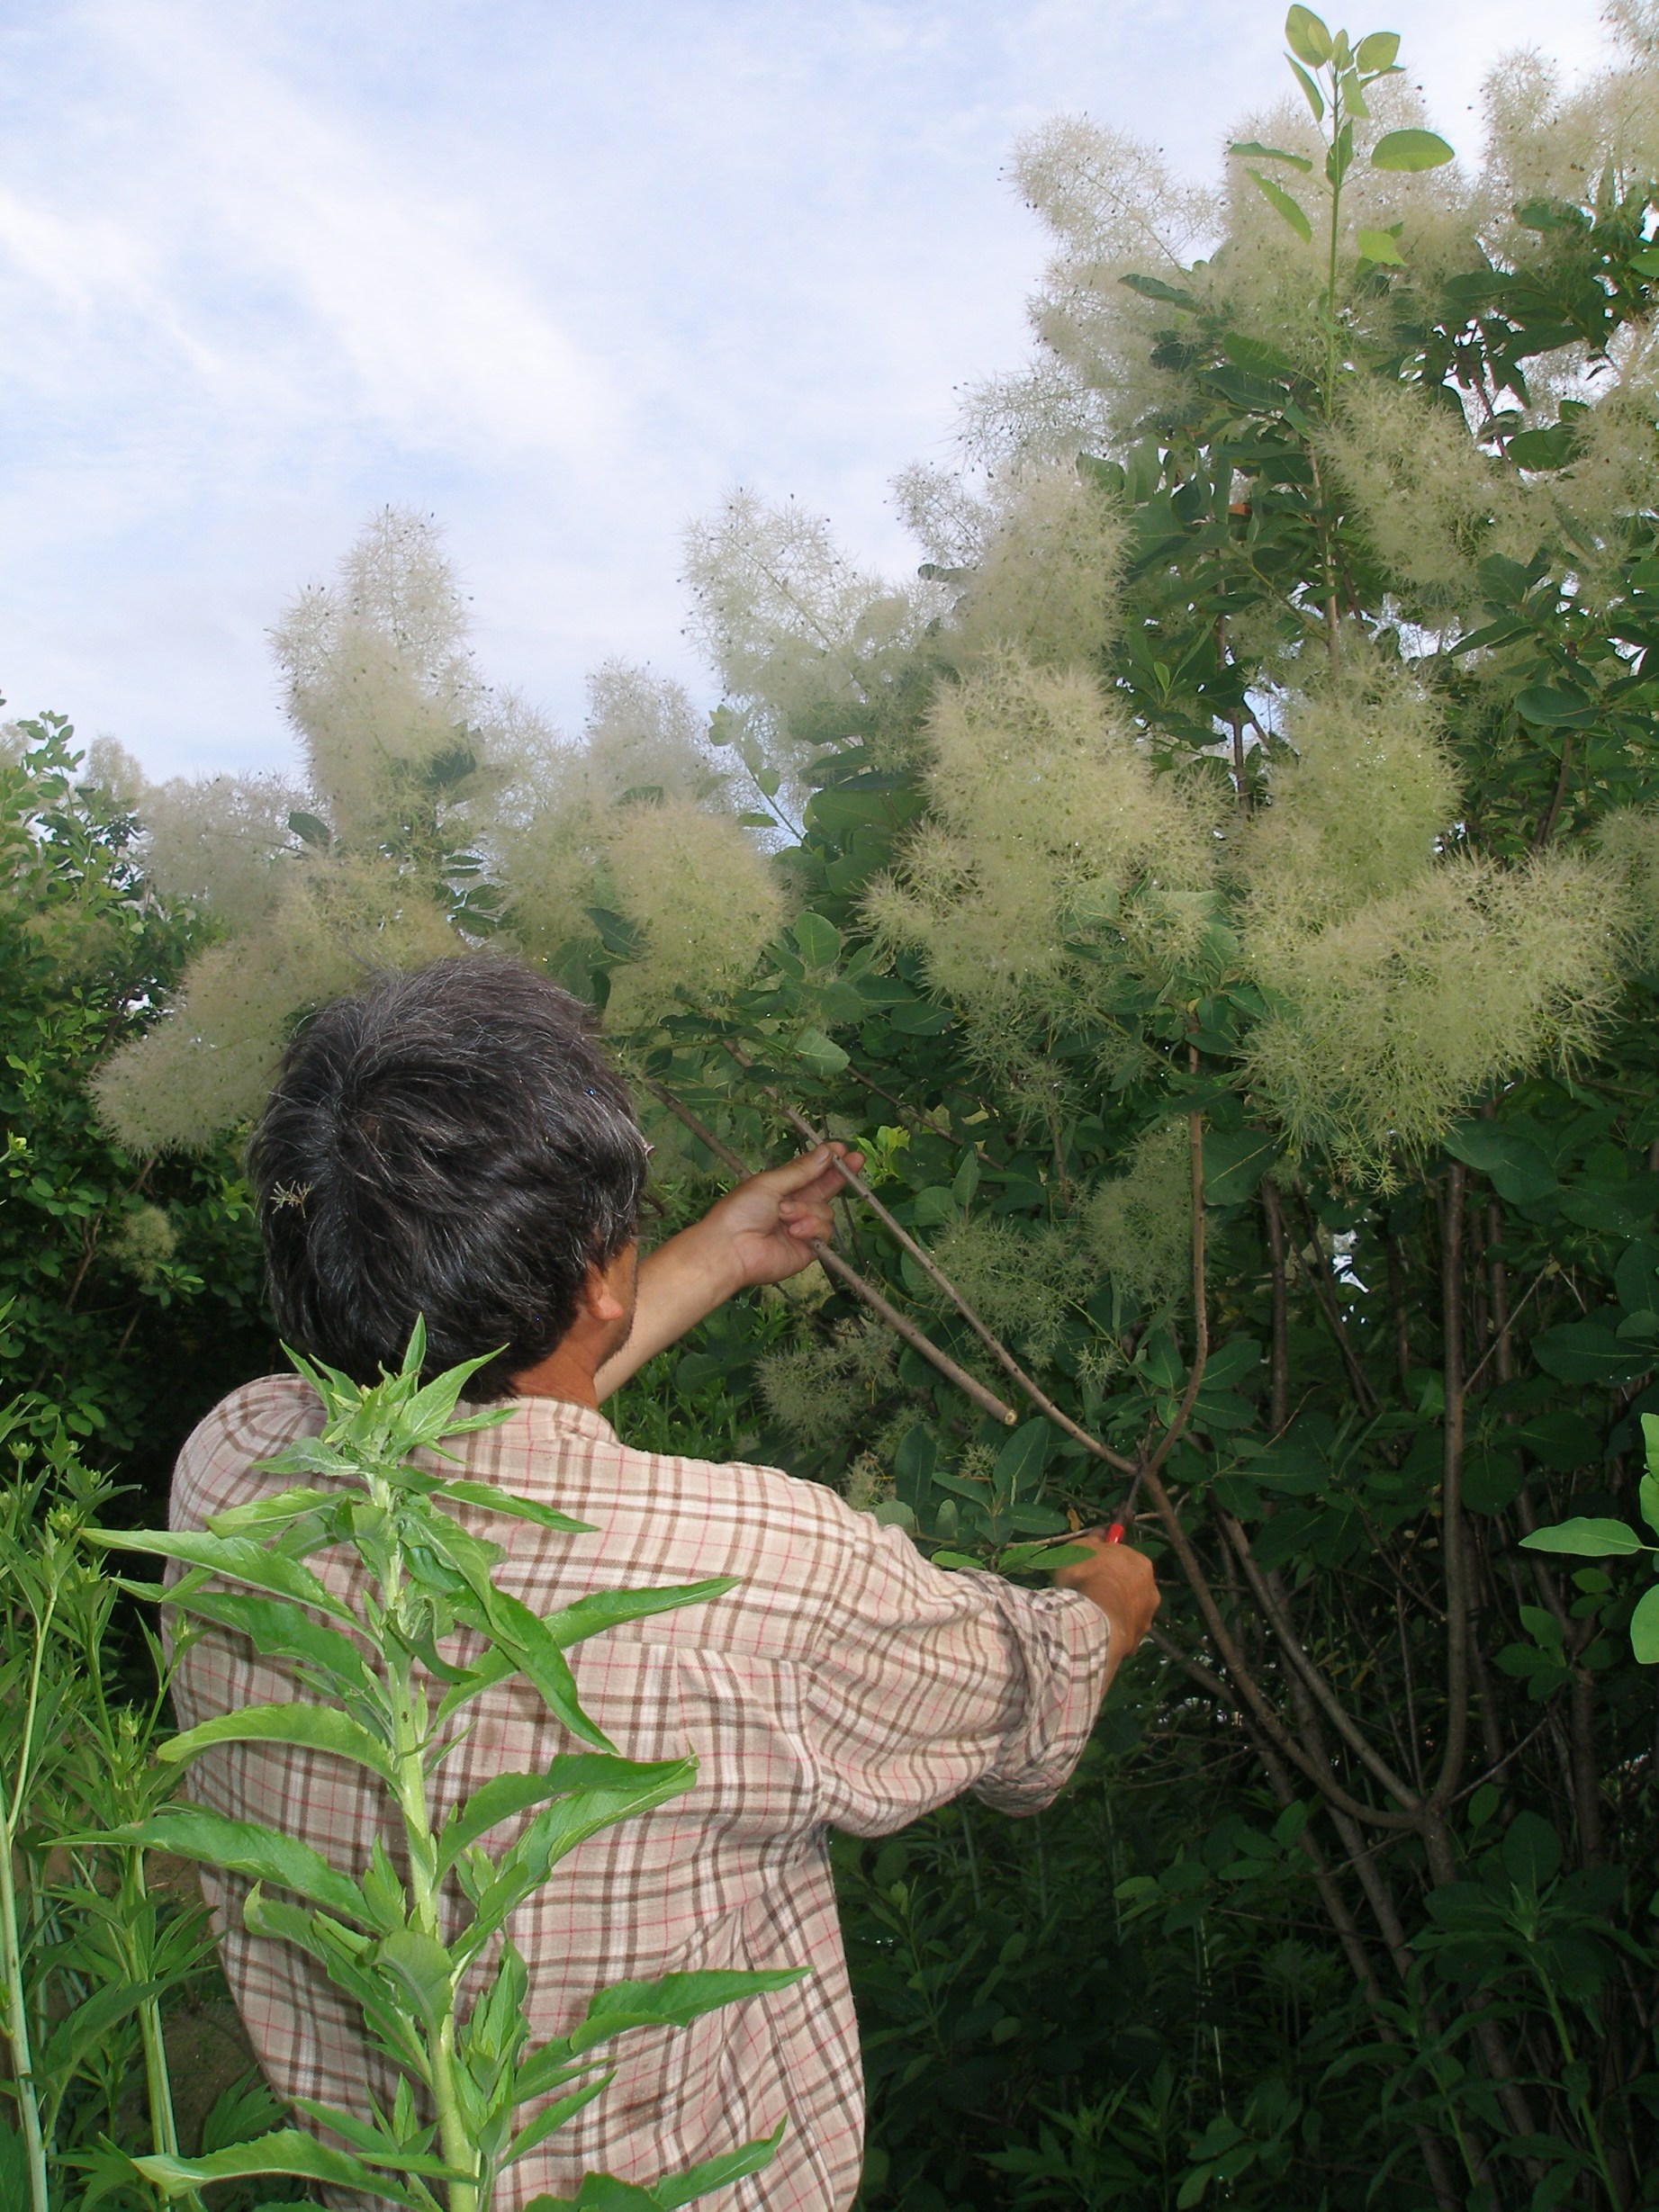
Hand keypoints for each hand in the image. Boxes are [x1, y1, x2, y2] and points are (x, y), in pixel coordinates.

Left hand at [697, 1144, 863, 1290]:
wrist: (731, 1249)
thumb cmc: (740, 1211)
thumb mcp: (770, 1183)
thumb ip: (801, 1170)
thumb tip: (826, 1151)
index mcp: (781, 1187)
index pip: (810, 1171)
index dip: (827, 1160)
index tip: (841, 1149)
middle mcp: (794, 1206)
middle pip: (824, 1189)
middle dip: (839, 1175)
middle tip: (856, 1160)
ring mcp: (802, 1227)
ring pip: (826, 1211)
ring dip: (807, 1210)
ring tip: (785, 1215)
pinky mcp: (808, 1248)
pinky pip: (824, 1232)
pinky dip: (811, 1228)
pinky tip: (794, 1231)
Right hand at [1053, 1532, 1159, 1674]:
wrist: (1093, 1618)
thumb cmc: (1088, 1576)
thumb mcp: (1082, 1547)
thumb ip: (1094, 1540)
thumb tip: (1102, 1532)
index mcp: (1141, 1565)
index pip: (1126, 1558)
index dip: (1107, 1561)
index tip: (1092, 1564)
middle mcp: (1151, 1591)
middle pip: (1130, 1586)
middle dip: (1113, 1587)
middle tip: (1089, 1590)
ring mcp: (1146, 1619)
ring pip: (1127, 1611)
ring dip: (1112, 1611)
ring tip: (1089, 1615)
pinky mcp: (1136, 1642)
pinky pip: (1120, 1632)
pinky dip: (1109, 1631)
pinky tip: (1093, 1631)